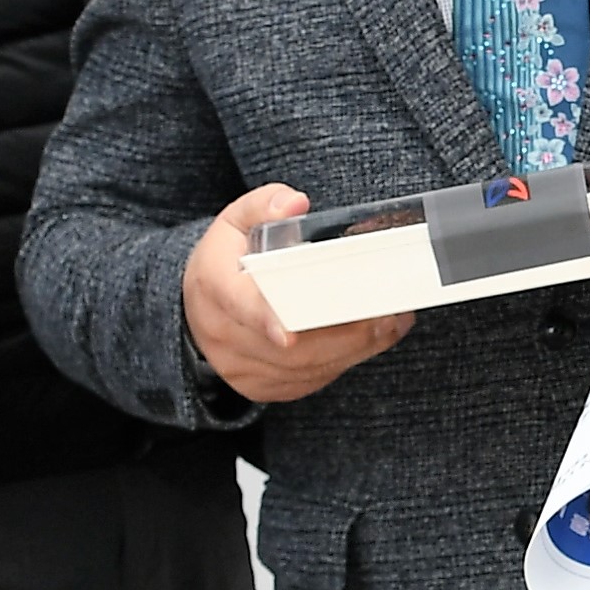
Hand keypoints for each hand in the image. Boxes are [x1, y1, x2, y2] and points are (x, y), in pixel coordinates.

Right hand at [185, 181, 412, 404]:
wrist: (201, 307)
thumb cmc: (227, 260)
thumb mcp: (237, 221)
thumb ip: (265, 206)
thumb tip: (295, 203)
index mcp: (215, 285)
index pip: (240, 304)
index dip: (266, 318)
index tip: (288, 333)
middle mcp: (221, 332)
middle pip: (287, 347)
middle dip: (341, 333)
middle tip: (384, 314)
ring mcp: (239, 366)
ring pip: (303, 368)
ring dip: (353, 349)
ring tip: (388, 323)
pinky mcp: (259, 386)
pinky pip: (307, 381)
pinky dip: (343, 362)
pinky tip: (369, 340)